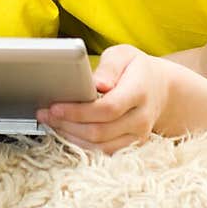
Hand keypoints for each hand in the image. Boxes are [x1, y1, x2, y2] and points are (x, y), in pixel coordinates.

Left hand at [38, 44, 170, 153]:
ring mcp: (138, 136)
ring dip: (71, 137)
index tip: (55, 106)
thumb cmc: (136, 68)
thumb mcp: (124, 55)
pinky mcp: (131, 145)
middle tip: (44, 113)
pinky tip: (66, 132)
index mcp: (140, 92)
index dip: (79, 111)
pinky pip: (104, 152)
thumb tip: (98, 84)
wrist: (162, 89)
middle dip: (67, 124)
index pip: (108, 109)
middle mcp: (141, 119)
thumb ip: (109, 67)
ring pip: (100, 146)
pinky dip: (81, 145)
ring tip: (50, 123)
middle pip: (100, 131)